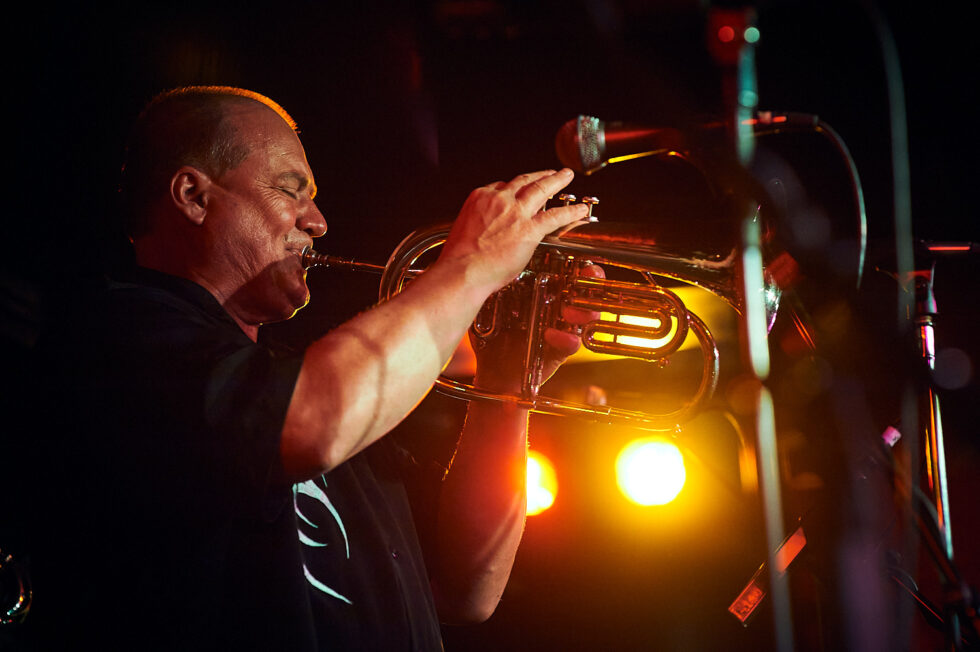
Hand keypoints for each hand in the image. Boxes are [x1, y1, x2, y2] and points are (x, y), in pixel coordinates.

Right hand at [437, 169, 590, 296]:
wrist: (462, 271)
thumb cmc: (459, 258)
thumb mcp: (464, 230)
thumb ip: (480, 225)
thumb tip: (487, 232)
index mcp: (481, 198)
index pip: (502, 186)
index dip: (514, 188)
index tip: (520, 191)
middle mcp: (499, 199)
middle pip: (524, 181)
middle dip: (540, 175)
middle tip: (550, 172)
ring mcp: (516, 212)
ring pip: (541, 189)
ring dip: (557, 180)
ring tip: (567, 176)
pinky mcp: (529, 229)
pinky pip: (555, 216)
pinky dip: (571, 211)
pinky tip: (580, 210)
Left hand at [472, 263, 604, 393]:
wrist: (493, 369)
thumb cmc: (492, 331)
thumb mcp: (492, 302)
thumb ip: (496, 282)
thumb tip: (498, 260)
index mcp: (546, 289)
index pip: (572, 272)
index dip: (584, 267)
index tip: (584, 265)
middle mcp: (558, 306)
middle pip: (588, 291)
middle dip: (592, 284)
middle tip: (581, 284)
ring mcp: (562, 328)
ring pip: (588, 317)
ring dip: (584, 312)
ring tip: (567, 312)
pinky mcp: (560, 351)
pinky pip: (572, 344)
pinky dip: (565, 340)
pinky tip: (551, 335)